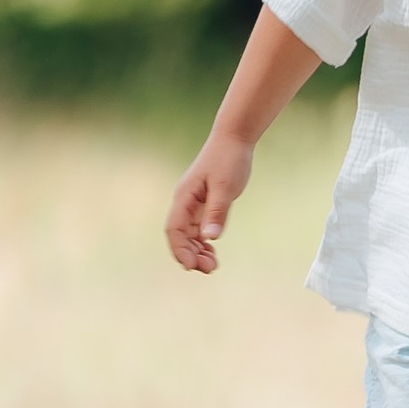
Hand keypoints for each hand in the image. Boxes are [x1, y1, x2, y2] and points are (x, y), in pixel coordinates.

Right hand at [165, 129, 253, 273]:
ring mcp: (193, 204)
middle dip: (191, 254)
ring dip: (197, 251)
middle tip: (210, 268)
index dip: (180, 249)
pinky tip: (213, 252)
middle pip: (180, 236)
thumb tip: (210, 238)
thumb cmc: (229, 160)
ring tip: (213, 265)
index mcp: (184, 197)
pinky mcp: (205, 204)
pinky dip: (204, 242)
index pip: (174, 229)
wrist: (234, 139)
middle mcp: (185, 202)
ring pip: (189, 234)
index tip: (192, 266)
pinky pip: (199, 228)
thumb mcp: (225, 187)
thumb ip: (217, 212)